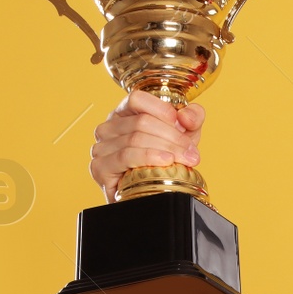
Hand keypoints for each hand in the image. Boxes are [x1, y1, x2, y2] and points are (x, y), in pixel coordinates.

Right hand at [88, 88, 205, 205]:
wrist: (152, 195)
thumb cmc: (165, 161)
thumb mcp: (184, 136)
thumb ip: (192, 118)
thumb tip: (186, 115)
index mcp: (124, 113)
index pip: (137, 98)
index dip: (163, 110)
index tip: (183, 125)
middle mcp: (108, 127)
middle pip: (141, 122)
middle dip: (173, 137)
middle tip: (192, 152)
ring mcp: (101, 147)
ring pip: (135, 139)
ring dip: (166, 148)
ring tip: (185, 160)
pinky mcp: (100, 167)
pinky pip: (125, 156)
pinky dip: (148, 157)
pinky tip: (165, 161)